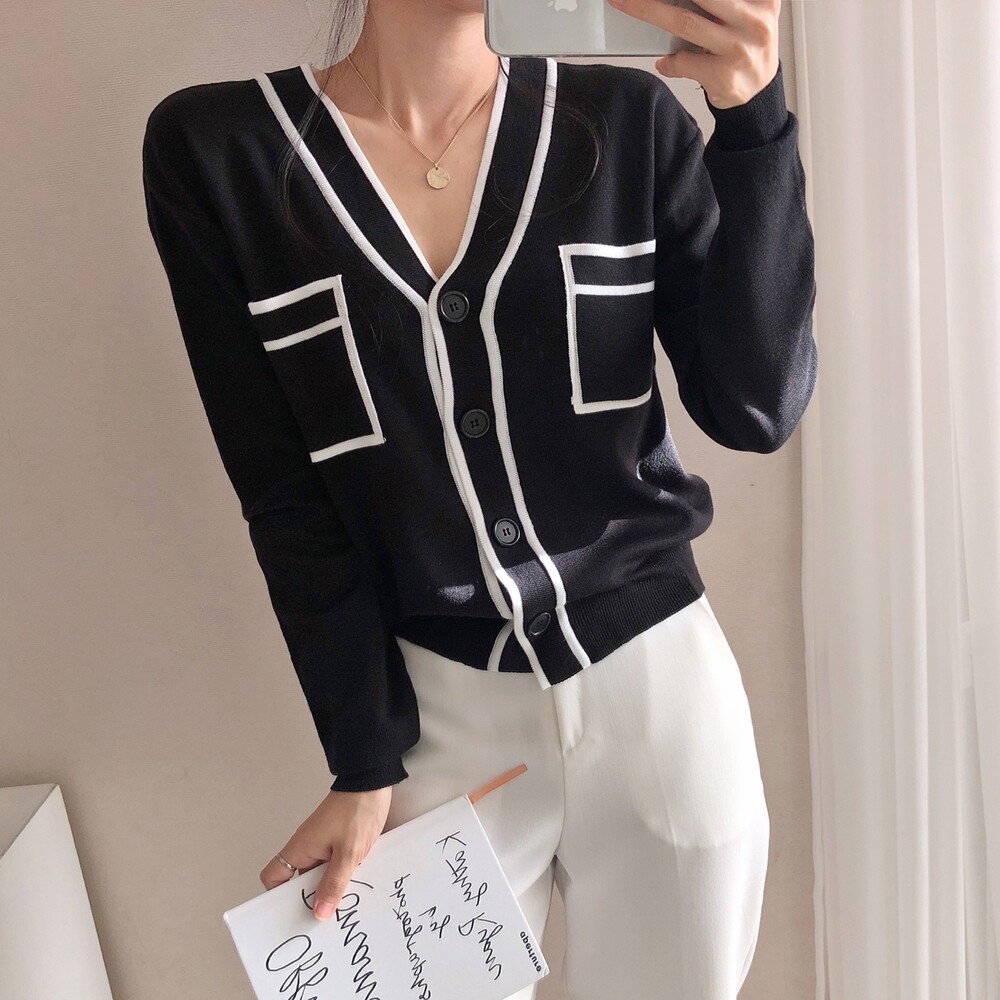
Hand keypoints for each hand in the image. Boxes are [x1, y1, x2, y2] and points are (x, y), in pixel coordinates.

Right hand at [259, 785, 392, 919]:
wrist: (373, 782)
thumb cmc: (357, 811)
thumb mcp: (348, 852)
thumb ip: (334, 883)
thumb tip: (319, 914)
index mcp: (300, 849)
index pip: (274, 877)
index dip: (277, 898)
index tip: (291, 916)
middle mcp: (308, 849)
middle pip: (298, 883)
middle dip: (309, 902)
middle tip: (323, 924)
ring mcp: (324, 846)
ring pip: (319, 877)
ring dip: (330, 891)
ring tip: (344, 912)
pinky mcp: (340, 843)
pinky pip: (334, 868)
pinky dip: (342, 879)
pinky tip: (358, 890)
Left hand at [605, 0, 780, 108]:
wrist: (759, 95)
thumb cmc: (745, 48)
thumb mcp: (746, 16)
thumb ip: (720, 5)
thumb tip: (670, 0)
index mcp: (761, 0)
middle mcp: (754, 20)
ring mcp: (739, 48)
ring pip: (685, 22)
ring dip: (649, 11)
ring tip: (626, 2)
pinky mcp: (725, 75)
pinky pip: (684, 61)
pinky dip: (671, 61)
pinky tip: (667, 63)